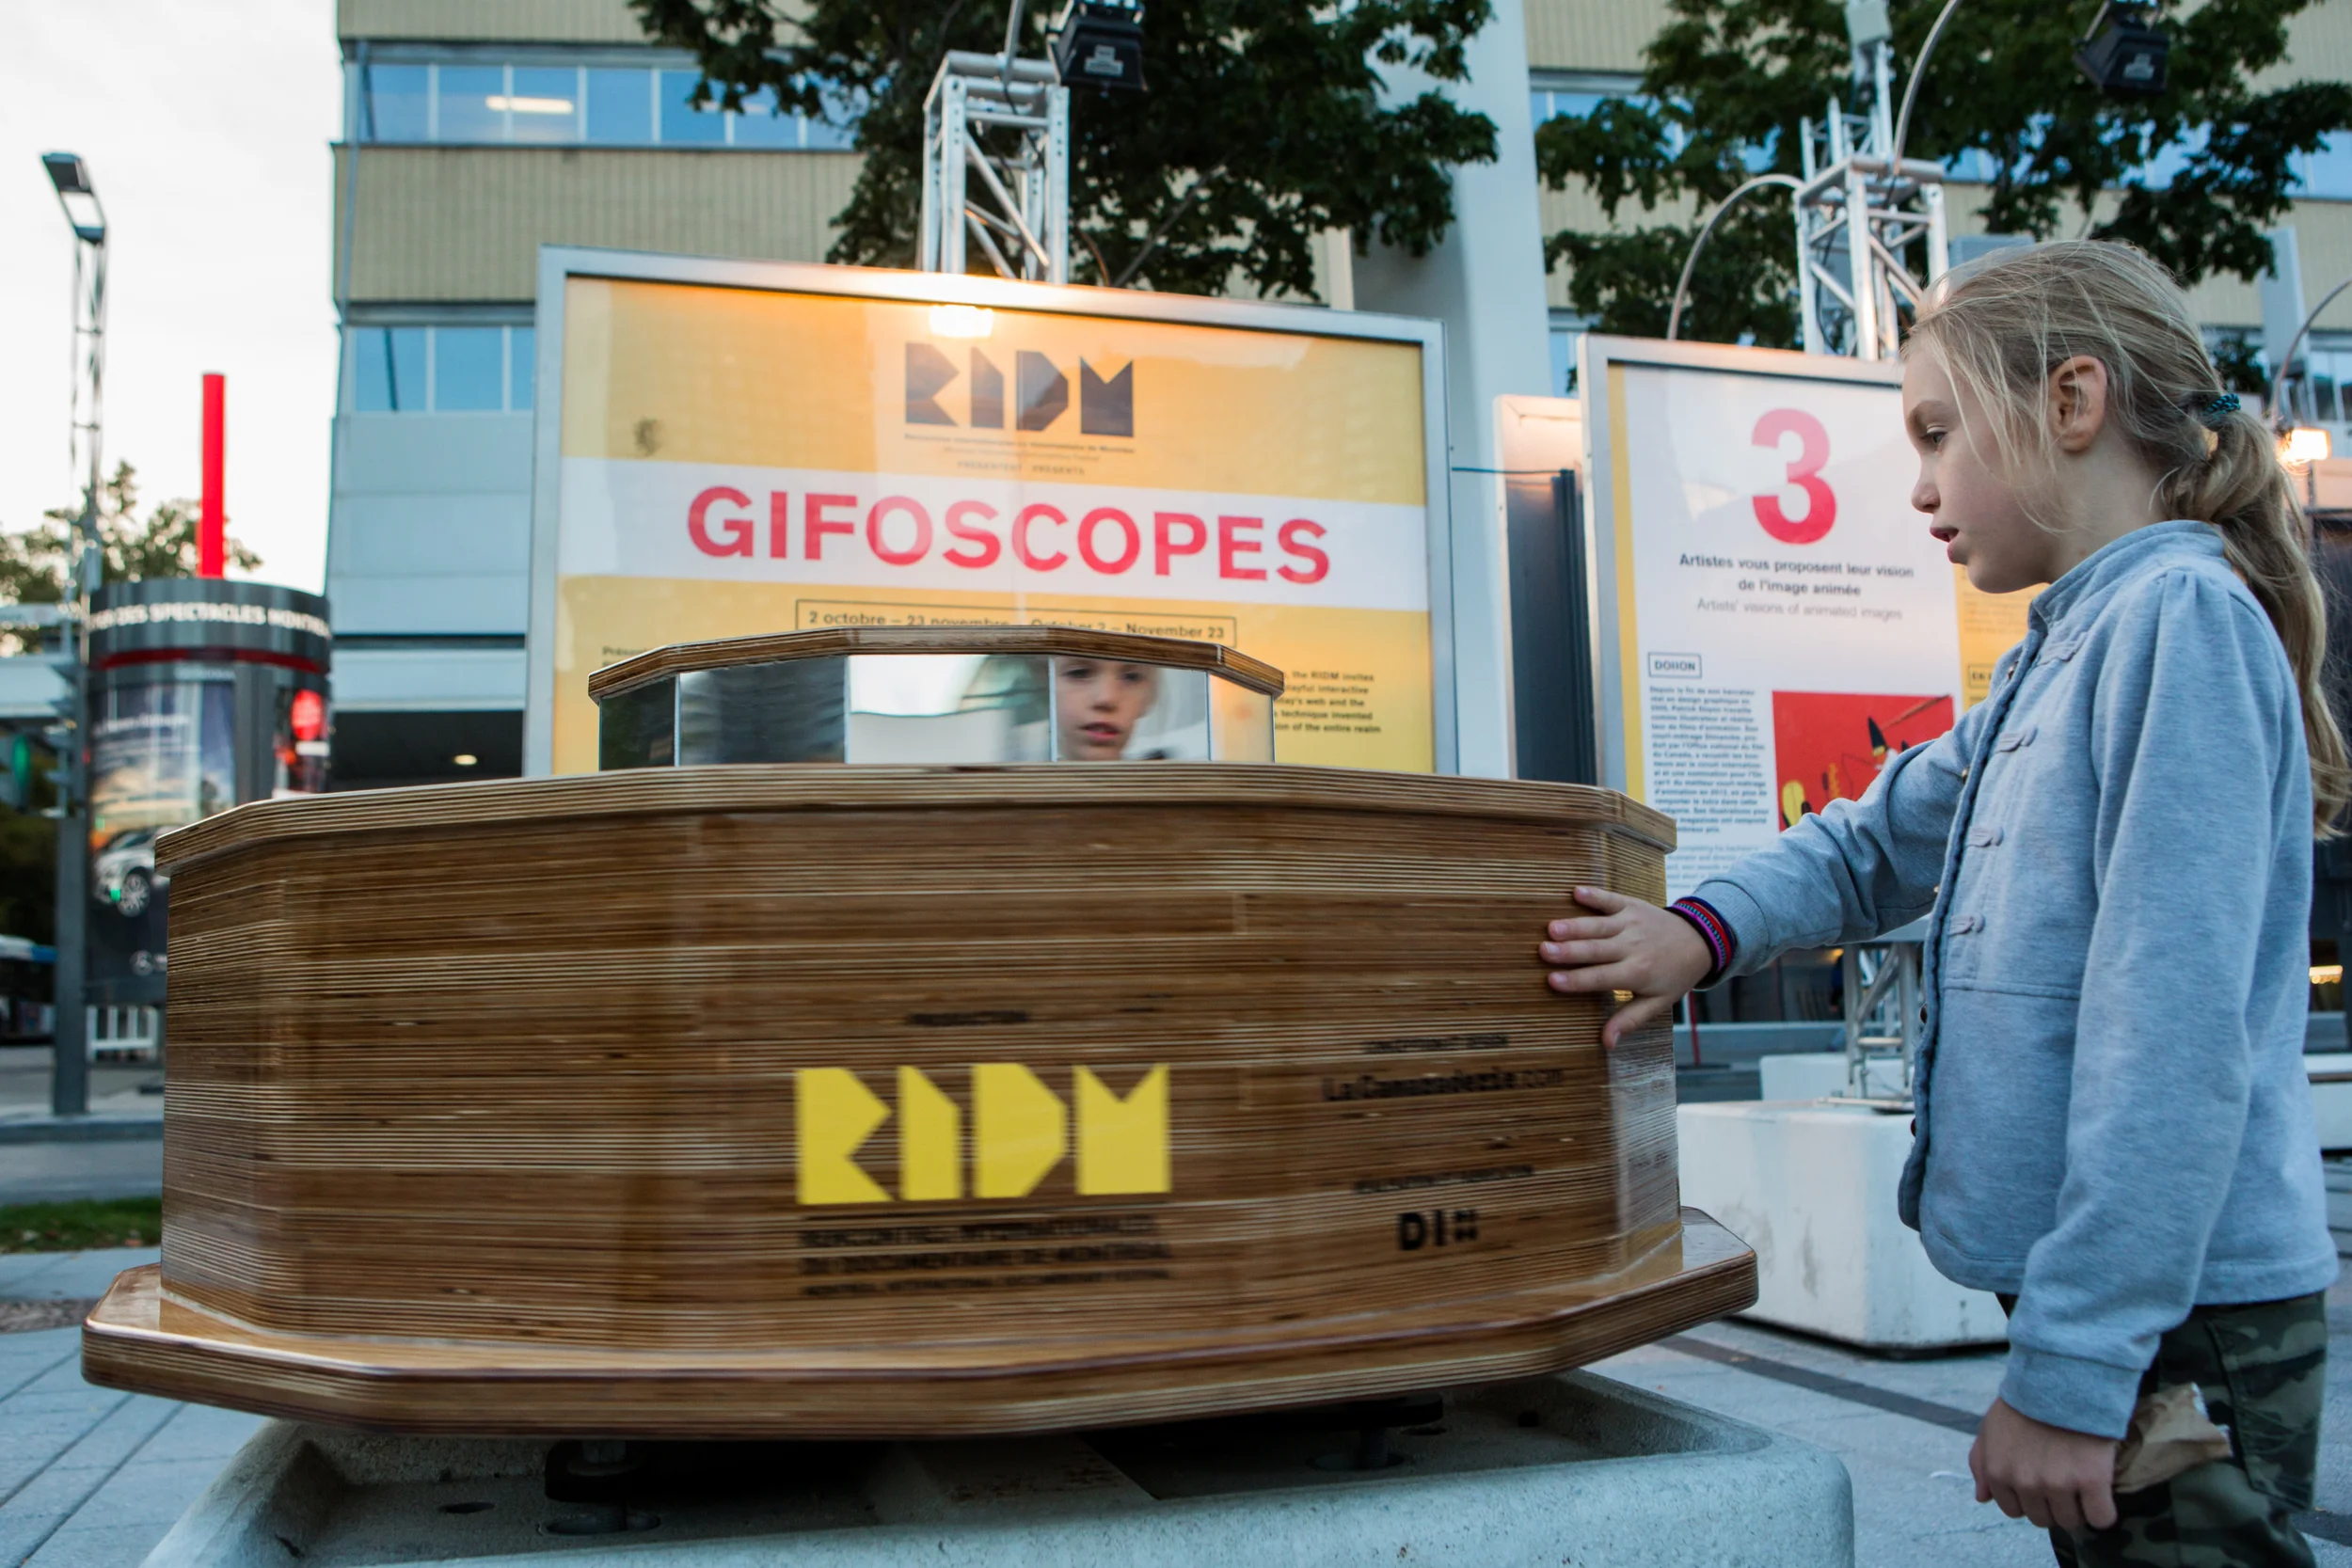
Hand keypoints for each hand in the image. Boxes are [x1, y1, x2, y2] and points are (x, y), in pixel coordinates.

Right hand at [1538, 887, 1713, 1047]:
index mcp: (1637, 973)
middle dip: (1569, 951)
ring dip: (1575, 925)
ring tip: (1552, 927)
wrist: (1701, 941)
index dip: (1576, 979)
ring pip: (1599, 925)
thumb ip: (1630, 1019)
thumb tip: (1606, 1043)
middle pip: (1596, 950)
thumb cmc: (1674, 975)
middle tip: (1543, 951)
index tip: (1552, 980)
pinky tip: (1575, 892)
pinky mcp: (1632, 905)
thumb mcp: (1658, 1002)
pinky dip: (1595, 895)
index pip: (1601, 977)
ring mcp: (1632, 923)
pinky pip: (1611, 899)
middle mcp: (1633, 947)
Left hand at [1970, 1398, 2119, 1533]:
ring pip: (2071, 1521)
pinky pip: (2101, 1518)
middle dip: (2052, 1503)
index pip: (2013, 1510)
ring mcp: (2059, 1484)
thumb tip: (1982, 1498)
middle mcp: (2025, 1483)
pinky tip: (2100, 1492)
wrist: (2063, 1379)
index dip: (2028, 1498)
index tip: (2039, 1482)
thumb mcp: (1991, 1427)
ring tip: (2080, 1481)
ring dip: (2078, 1508)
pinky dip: (2103, 1511)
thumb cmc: (2026, 1403)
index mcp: (1999, 1472)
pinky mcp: (2092, 1481)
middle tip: (2063, 1479)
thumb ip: (1981, 1463)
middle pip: (2043, 1519)